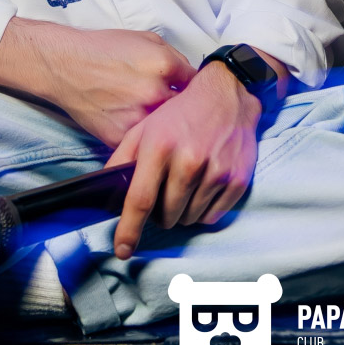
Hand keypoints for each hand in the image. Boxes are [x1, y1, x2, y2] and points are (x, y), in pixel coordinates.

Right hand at [0, 19, 196, 148]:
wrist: (64, 65)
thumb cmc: (103, 49)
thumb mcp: (146, 40)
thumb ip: (174, 58)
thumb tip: (191, 77)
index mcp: (164, 66)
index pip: (198, 85)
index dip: (197, 91)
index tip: (196, 96)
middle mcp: (154, 93)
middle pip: (187, 113)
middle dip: (187, 114)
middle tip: (186, 115)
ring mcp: (136, 118)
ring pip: (167, 134)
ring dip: (168, 132)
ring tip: (163, 126)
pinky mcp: (119, 137)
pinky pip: (142, 145)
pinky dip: (145, 142)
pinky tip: (141, 132)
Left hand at [105, 63, 259, 258]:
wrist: (228, 93)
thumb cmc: (180, 112)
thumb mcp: (144, 127)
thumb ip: (121, 159)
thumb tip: (107, 192)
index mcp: (160, 147)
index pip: (140, 200)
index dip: (129, 230)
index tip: (122, 250)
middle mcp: (188, 160)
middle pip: (166, 215)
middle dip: (160, 213)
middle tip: (165, 192)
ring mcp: (216, 171)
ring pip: (189, 218)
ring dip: (182, 212)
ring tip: (185, 187)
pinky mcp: (236, 179)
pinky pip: (212, 216)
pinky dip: (204, 210)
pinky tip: (203, 188)